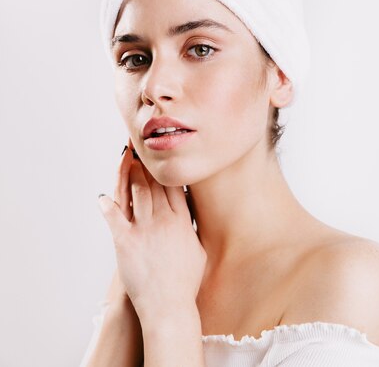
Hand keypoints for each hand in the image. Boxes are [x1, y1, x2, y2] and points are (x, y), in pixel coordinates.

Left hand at [98, 139, 206, 321]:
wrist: (169, 308)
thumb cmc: (185, 283)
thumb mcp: (198, 250)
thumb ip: (192, 228)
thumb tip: (189, 213)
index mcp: (182, 221)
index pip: (173, 186)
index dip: (165, 169)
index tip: (159, 156)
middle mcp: (163, 221)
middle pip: (153, 183)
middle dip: (146, 164)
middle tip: (140, 149)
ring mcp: (144, 230)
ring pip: (136, 192)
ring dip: (130, 173)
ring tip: (126, 160)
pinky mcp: (125, 242)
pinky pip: (114, 217)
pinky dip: (107, 205)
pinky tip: (101, 196)